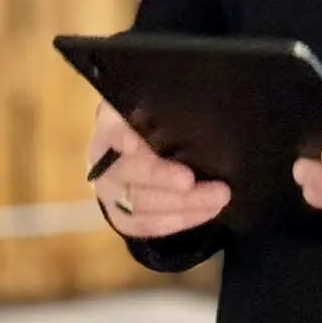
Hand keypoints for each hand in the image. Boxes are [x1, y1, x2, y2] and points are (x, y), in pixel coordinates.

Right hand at [87, 101, 229, 238]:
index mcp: (109, 126)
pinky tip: (206, 211)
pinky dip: (179, 221)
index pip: (109, 127)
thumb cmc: (148, 124)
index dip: (118, 135)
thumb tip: (185, 96)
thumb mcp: (151, 107)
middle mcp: (103, 162)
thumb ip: (160, 105)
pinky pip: (147, 226)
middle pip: (128, 172)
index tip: (132, 141)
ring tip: (218, 196)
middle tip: (191, 179)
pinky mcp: (120, 219)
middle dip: (161, 177)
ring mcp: (109, 194)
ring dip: (182, 204)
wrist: (125, 158)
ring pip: (141, 204)